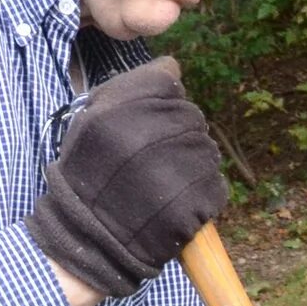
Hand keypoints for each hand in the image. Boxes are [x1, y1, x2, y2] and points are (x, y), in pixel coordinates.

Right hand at [28, 58, 229, 298]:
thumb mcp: (92, 122)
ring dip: (191, 164)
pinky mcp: (196, 204)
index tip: (147, 125)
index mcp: (117, 112)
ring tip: (161, 184)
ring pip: (206, 149)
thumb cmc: (90, 177)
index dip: (161, 102)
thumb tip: (173, 66)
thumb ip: (131, 90)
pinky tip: (175, 202)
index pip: (166, 82)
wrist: (91, 239)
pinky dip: (202, 193)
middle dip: (177, 134)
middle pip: (191, 115)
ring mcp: (175, 172)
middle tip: (152, 161)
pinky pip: (216, 185)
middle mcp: (148, 137)